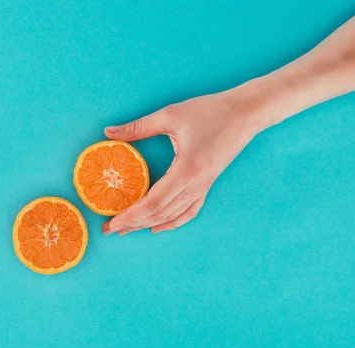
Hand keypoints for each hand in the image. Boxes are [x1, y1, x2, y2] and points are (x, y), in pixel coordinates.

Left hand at [102, 89, 264, 234]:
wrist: (246, 112)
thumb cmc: (210, 111)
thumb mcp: (170, 115)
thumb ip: (138, 127)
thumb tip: (108, 132)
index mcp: (186, 170)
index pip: (153, 202)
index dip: (131, 215)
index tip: (113, 222)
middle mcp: (196, 185)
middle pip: (160, 213)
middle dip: (134, 223)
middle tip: (110, 229)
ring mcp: (203, 187)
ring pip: (173, 215)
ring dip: (149, 224)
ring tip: (127, 229)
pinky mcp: (207, 184)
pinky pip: (188, 211)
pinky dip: (172, 222)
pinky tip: (158, 227)